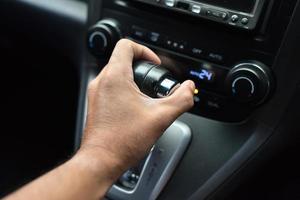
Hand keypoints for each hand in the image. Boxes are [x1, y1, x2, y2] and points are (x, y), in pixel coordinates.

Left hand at [78, 39, 194, 181]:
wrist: (101, 160)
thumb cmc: (122, 141)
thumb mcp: (161, 117)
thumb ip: (181, 99)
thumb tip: (189, 88)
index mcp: (115, 77)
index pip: (127, 45)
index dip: (145, 51)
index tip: (155, 65)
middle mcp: (101, 82)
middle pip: (122, 59)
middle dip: (142, 67)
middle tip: (154, 82)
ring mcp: (96, 93)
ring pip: (116, 73)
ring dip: (133, 79)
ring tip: (145, 96)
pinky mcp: (96, 104)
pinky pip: (110, 87)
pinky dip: (124, 90)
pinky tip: (135, 108)